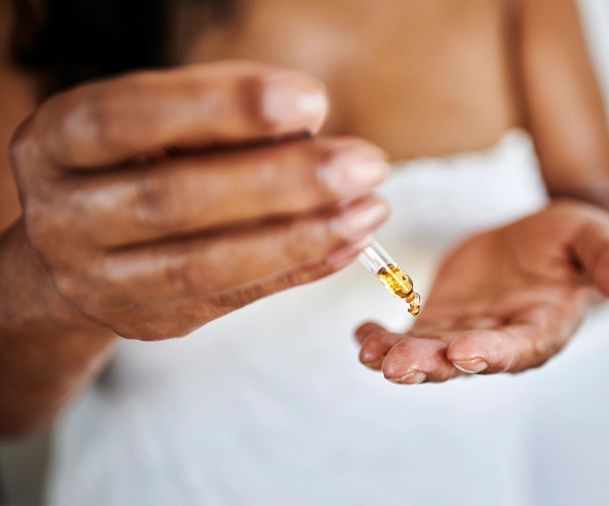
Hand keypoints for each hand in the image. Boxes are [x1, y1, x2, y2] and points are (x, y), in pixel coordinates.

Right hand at [10, 61, 389, 339]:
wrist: (74, 245)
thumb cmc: (128, 160)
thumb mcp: (151, 121)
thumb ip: (214, 118)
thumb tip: (308, 127)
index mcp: (55, 144)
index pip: (129, 119)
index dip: (222, 109)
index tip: (311, 102)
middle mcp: (65, 218)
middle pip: (174, 200)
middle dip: (282, 181)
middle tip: (365, 165)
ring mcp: (102, 281)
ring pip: (206, 265)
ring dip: (301, 235)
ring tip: (370, 208)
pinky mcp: (150, 319)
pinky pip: (232, 298)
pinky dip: (297, 268)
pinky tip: (349, 242)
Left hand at [355, 199, 608, 383]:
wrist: (541, 240)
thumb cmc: (574, 241)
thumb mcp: (597, 239)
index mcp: (543, 326)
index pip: (519, 348)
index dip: (492, 353)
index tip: (462, 351)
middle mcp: (502, 339)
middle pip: (464, 359)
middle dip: (431, 364)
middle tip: (396, 365)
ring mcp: (467, 332)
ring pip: (430, 352)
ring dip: (399, 356)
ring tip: (370, 354)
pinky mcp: (441, 320)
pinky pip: (409, 334)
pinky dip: (382, 337)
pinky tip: (361, 335)